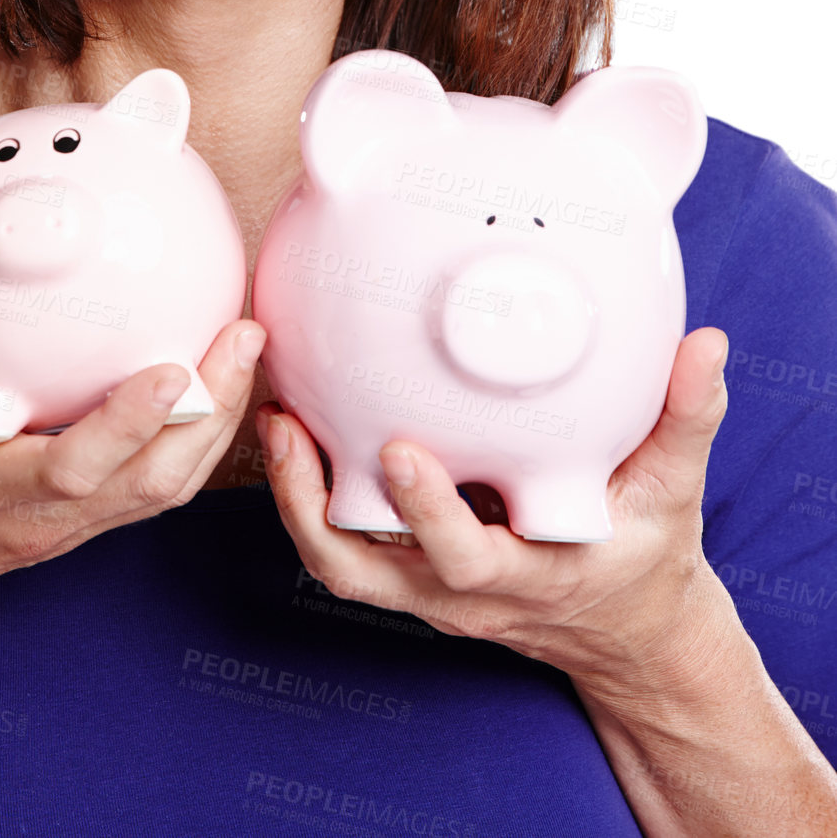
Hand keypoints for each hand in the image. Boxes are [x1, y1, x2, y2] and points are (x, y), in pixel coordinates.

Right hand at [0, 239, 266, 640]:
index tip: (171, 366)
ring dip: (214, 424)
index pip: (73, 469)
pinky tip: (207, 378)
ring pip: (164, 488)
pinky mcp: (77, 519)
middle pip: (151, 481)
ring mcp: (66, 526)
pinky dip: (191, 436)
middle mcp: (41, 518)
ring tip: (245, 345)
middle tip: (244, 332)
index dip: (128, 422)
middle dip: (208, 412)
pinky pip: (150, 484)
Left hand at [256, 326, 730, 690]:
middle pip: (365, 572)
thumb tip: (704, 344)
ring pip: (338, 566)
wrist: (626, 633)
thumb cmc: (646, 554)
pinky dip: (308, 500)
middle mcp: (465, 592)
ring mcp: (428, 591)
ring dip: (294, 500)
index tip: (396, 448)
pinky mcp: (408, 578)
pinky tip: (293, 432)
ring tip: (273, 420)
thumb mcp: (675, 491)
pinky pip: (342, 550)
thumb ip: (685, 418)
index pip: (468, 559)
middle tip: (288, 424)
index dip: (428, 512)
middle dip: (315, 504)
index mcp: (530, 573)